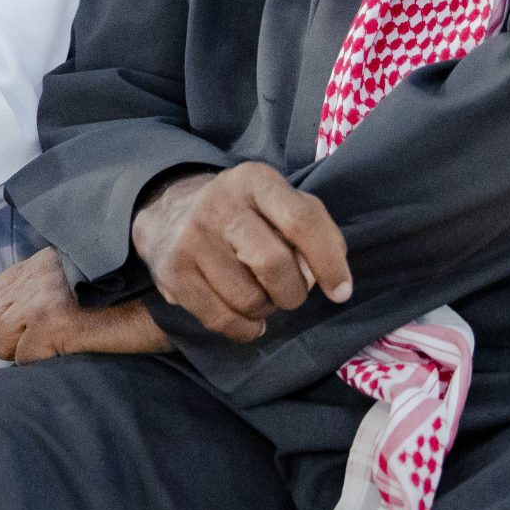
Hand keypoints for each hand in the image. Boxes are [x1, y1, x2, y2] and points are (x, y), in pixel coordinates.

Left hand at [0, 248, 171, 364]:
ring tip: (51, 352)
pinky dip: (40, 363)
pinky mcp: (51, 324)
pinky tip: (65, 354)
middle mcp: (32, 279)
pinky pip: (24, 357)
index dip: (6, 318)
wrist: (154, 298)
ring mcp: (38, 301)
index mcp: (36, 265)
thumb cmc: (124, 293)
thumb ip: (45, 285)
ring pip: (0, 342)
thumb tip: (22, 317)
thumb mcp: (76, 274)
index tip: (27, 329)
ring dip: (21, 354)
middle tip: (38, 348)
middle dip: (9, 341)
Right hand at [129, 163, 351, 341]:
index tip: (341, 291)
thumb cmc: (244, 214)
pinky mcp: (172, 272)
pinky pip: (221, 319)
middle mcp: (220, 204)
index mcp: (255, 181)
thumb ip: (313, 229)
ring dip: (266, 309)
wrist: (169, 214)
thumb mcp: (278, 201)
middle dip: (293, 292)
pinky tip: (246, 318)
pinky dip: (244, 328)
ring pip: (249, 299)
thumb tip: (333, 278)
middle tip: (291, 294)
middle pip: (274, 263)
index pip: (301, 220)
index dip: (328, 262)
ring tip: (259, 295)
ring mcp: (191, 238)